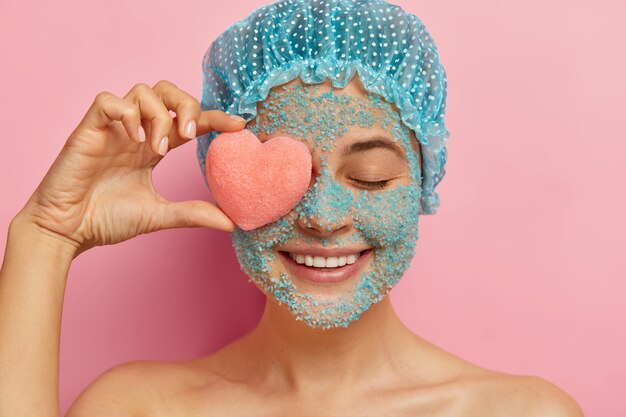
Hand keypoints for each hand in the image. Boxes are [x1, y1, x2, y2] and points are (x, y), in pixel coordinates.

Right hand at [16, 80, 245, 258]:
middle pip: (167, 91)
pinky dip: (127, 114)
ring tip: (157, 148)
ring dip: (158, 115)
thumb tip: (232, 223)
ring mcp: (113, 128)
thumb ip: (193, 214)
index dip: (214, 118)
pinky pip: (108, 101)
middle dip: (186, 105)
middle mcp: (136, 131)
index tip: (239, 125)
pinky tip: (135, 140)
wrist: (68, 231)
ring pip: (142, 91)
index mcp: (153, 146)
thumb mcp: (159, 215)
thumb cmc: (107, 219)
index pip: (188, 120)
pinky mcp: (88, 129)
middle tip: (189, 134)